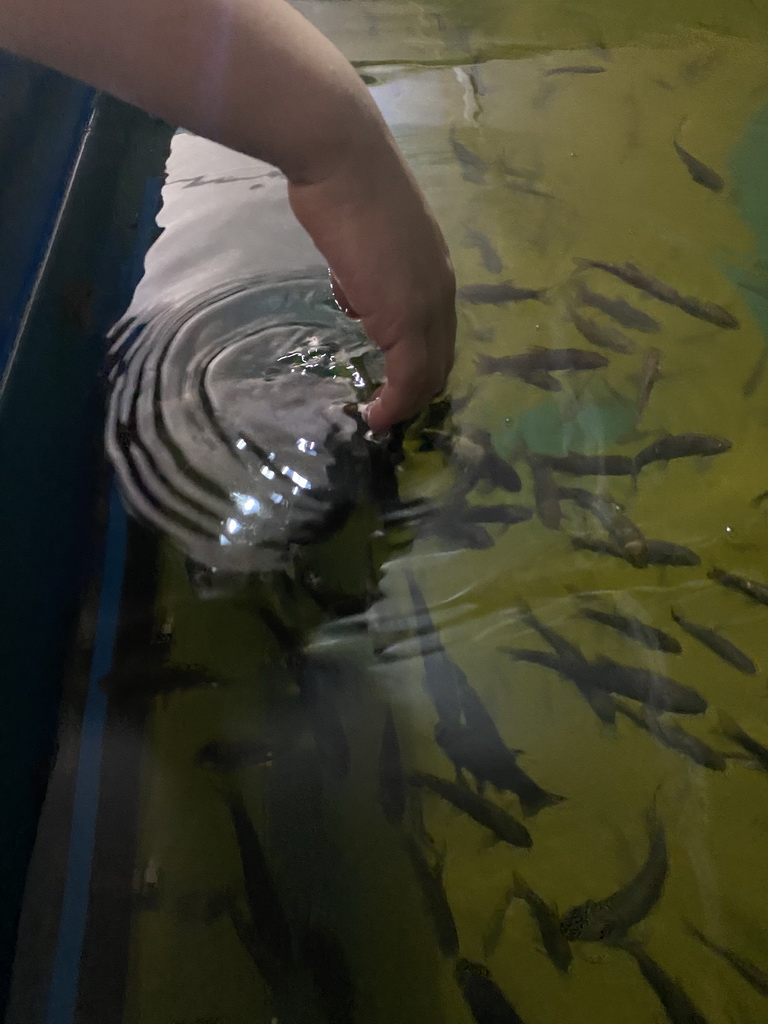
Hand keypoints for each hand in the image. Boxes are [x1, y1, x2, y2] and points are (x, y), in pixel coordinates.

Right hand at [288, 135, 455, 432]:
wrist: (342, 159)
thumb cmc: (345, 185)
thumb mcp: (362, 238)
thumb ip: (367, 272)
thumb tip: (356, 296)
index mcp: (435, 271)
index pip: (438, 334)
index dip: (420, 364)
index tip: (395, 384)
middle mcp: (441, 292)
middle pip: (439, 360)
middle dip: (416, 391)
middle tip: (389, 409)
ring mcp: (426, 306)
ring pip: (428, 374)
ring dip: (405, 402)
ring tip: (380, 417)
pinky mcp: (404, 319)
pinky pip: (407, 377)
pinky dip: (394, 404)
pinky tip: (373, 415)